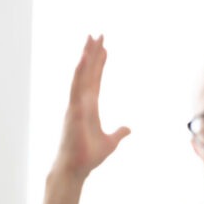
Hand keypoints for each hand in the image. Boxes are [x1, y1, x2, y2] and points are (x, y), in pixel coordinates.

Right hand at [53, 35, 130, 178]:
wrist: (77, 169)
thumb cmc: (89, 156)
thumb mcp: (111, 142)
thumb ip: (120, 133)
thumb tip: (129, 128)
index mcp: (90, 107)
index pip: (96, 80)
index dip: (99, 64)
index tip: (104, 48)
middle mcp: (82, 102)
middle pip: (88, 72)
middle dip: (93, 53)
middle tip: (97, 34)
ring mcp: (76, 105)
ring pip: (81, 75)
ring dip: (86, 56)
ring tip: (91, 38)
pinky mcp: (74, 110)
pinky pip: (76, 87)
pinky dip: (79, 72)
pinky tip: (83, 58)